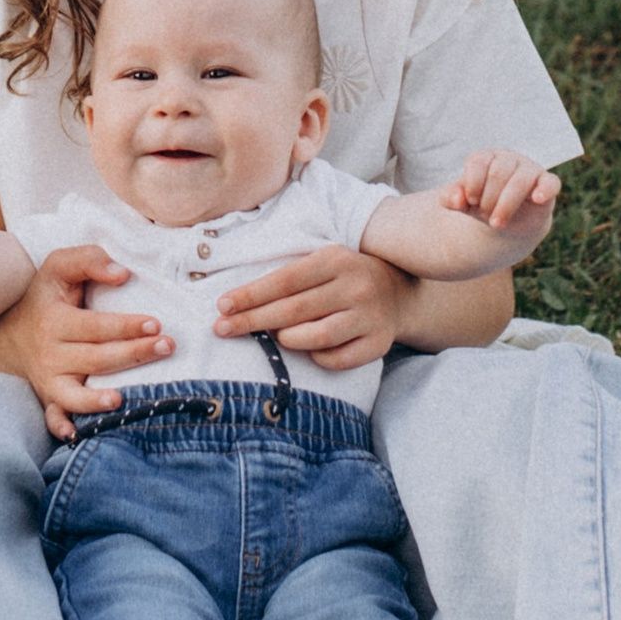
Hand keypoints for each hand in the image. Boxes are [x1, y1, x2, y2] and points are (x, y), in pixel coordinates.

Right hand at [0, 242, 169, 440]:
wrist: (9, 328)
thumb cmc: (45, 294)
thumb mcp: (59, 265)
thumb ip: (90, 260)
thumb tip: (122, 275)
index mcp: (55, 321)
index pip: (96, 326)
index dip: (126, 325)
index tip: (156, 323)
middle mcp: (50, 353)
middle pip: (96, 359)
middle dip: (133, 354)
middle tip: (167, 346)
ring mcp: (48, 379)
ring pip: (74, 394)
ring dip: (96, 400)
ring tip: (122, 400)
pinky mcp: (48, 397)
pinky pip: (52, 417)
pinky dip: (61, 427)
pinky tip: (76, 434)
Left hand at [213, 246, 408, 379]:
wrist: (399, 293)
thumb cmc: (345, 278)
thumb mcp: (322, 262)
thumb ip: (289, 279)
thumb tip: (240, 303)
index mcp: (335, 260)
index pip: (284, 280)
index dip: (250, 295)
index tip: (222, 306)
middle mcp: (354, 287)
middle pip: (294, 310)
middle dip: (253, 321)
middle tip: (222, 329)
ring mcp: (369, 317)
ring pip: (317, 337)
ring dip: (287, 340)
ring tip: (274, 338)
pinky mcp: (378, 343)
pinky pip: (338, 359)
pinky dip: (317, 357)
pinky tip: (307, 350)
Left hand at [431, 150, 561, 251]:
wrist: (505, 223)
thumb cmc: (482, 205)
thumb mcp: (463, 204)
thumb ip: (451, 199)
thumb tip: (455, 200)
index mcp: (486, 158)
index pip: (478, 162)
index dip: (472, 184)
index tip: (470, 202)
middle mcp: (508, 158)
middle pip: (498, 173)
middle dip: (488, 200)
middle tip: (485, 216)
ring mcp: (530, 169)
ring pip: (521, 180)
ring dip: (506, 205)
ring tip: (496, 223)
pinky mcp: (547, 184)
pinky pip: (551, 182)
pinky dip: (545, 189)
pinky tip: (537, 198)